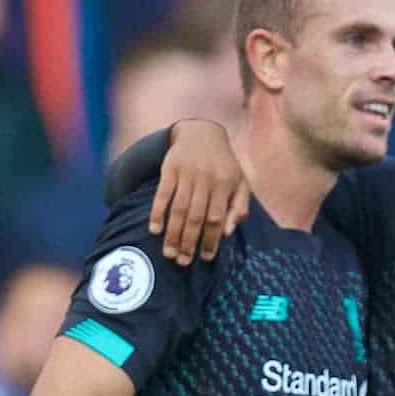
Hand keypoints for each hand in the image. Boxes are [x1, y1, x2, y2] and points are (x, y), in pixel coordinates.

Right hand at [152, 120, 249, 265]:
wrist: (202, 133)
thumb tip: (228, 233)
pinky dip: (157, 213)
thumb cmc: (225, 165)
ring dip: (172, 234)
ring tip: (169, 253)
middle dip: (189, 242)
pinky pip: (161, 194)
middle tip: (183, 262)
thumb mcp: (240, 183)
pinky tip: (154, 230)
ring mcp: (186, 174)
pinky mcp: (169, 169)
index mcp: (225, 185)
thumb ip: (239, 207)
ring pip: (178, 209)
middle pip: (195, 217)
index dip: (211, 240)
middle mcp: (205, 180)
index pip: (216, 218)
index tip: (205, 258)